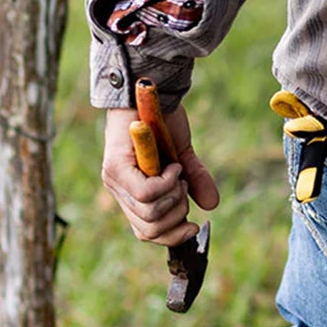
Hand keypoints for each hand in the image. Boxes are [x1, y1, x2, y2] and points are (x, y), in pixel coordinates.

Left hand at [102, 103, 220, 246]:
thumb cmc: (162, 120)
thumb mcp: (182, 156)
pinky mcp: (116, 168)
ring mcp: (114, 180)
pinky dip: (167, 183)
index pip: (146, 232)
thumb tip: (212, 206)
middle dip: (176, 214)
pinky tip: (173, 165)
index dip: (171, 236)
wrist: (148, 91)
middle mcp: (118, 190)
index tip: (192, 227)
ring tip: (177, 172)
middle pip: (149, 229)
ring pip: (149, 213)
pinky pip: (146, 193)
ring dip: (173, 196)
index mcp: (130, 192)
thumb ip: (194, 181)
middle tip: (182, 186)